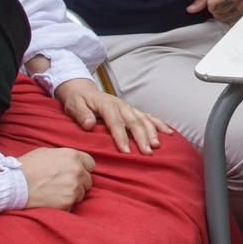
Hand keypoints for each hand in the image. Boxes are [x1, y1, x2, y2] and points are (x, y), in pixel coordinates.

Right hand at [18, 147, 95, 209]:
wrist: (13, 184)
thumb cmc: (26, 167)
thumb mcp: (47, 153)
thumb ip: (64, 157)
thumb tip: (73, 162)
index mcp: (73, 156)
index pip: (90, 164)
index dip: (82, 169)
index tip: (74, 174)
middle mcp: (77, 171)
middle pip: (88, 180)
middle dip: (78, 183)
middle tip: (61, 186)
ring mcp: (73, 187)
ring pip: (81, 194)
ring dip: (71, 195)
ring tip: (53, 193)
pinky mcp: (68, 202)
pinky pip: (71, 206)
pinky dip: (63, 205)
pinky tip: (51, 201)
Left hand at [55, 77, 169, 153]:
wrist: (83, 90)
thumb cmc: (78, 101)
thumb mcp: (73, 105)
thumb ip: (81, 114)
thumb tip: (88, 124)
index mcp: (107, 105)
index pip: (115, 122)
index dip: (121, 137)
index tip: (126, 151)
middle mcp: (121, 105)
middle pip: (134, 122)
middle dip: (141, 137)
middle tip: (147, 153)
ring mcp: (129, 107)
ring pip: (144, 119)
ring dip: (152, 132)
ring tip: (157, 146)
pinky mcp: (133, 110)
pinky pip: (149, 117)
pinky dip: (160, 124)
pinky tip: (169, 133)